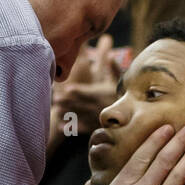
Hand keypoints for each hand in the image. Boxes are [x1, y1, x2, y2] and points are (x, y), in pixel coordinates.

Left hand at [49, 35, 125, 154]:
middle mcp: (98, 106)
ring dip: (67, 113)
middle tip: (55, 98)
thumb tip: (111, 56)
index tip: (68, 88)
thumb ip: (114, 69)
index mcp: (103, 94)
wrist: (128, 115)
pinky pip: (81, 128)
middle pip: (81, 103)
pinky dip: (71, 127)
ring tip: (55, 110)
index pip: (89, 92)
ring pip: (79, 115)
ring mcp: (95, 117)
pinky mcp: (94, 126)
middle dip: (68, 101)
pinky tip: (61, 126)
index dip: (79, 90)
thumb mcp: (119, 80)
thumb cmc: (121, 94)